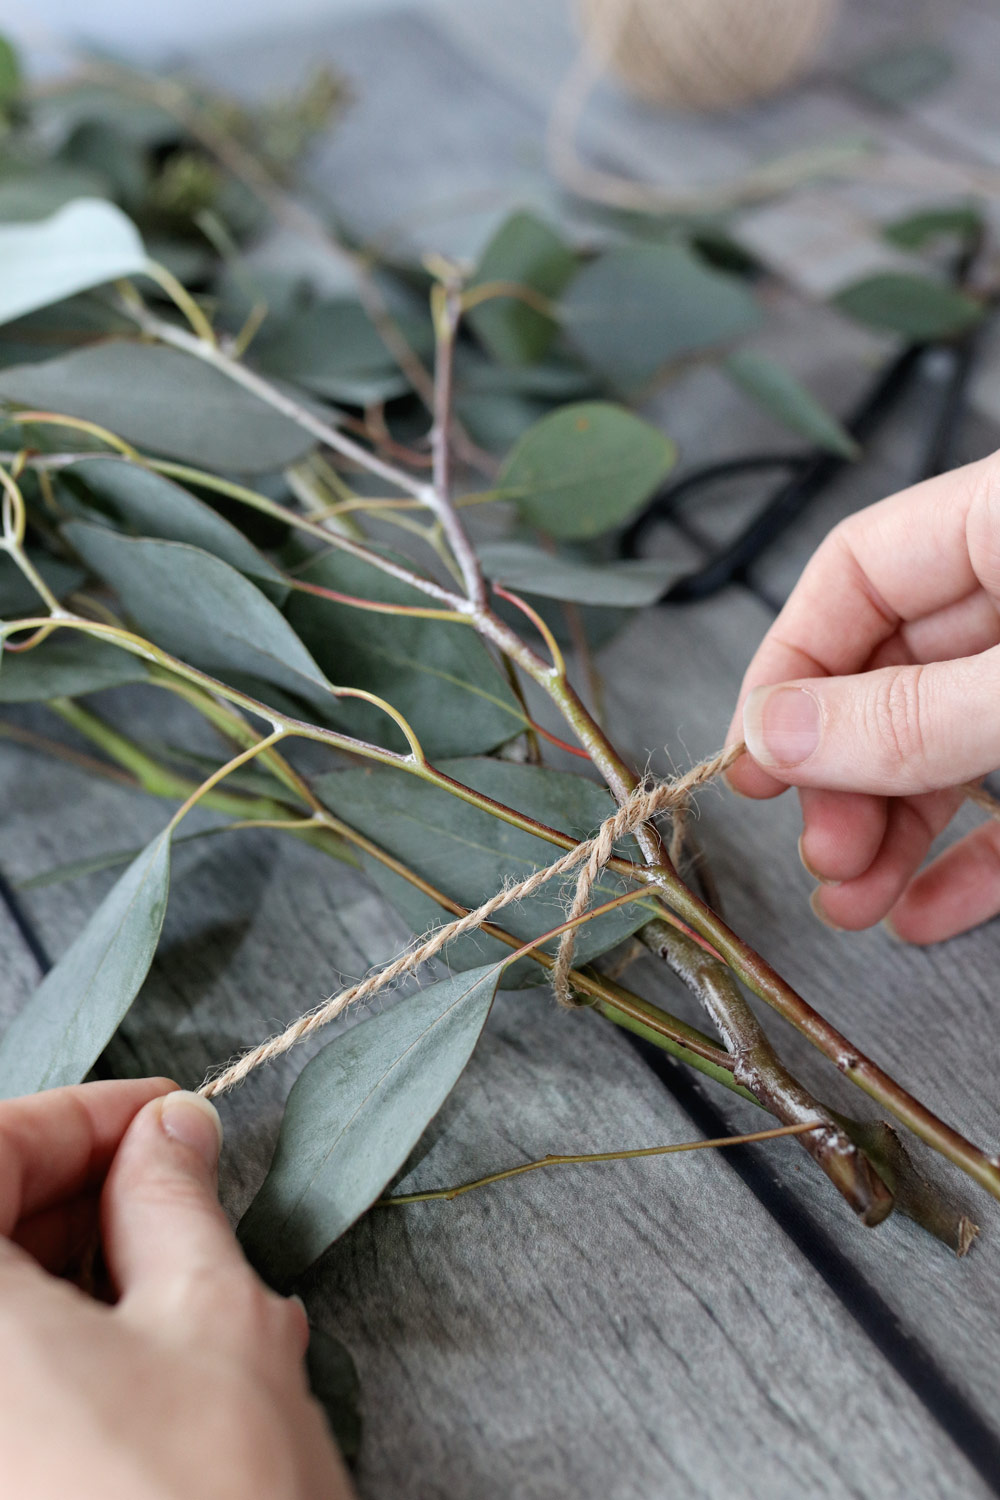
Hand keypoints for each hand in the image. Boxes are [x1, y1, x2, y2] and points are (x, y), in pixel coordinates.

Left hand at [0, 1079, 353, 1499]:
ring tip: (179, 1301)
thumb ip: (174, 1200)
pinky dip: (43, 1367)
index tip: (165, 1119)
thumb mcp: (214, 1320)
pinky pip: (0, 1392)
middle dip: (72, 1201)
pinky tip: (135, 1379)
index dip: (82, 1118)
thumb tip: (169, 1134)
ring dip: (64, 1287)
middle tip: (176, 1198)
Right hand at [726, 452, 999, 943]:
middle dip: (844, 774)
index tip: (753, 764)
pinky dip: (973, 855)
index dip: (788, 668)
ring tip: (855, 904)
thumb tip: (773, 734)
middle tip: (822, 852)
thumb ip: (913, 714)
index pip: (855, 572)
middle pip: (893, 670)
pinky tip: (929, 911)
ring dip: (893, 830)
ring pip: (951, 740)